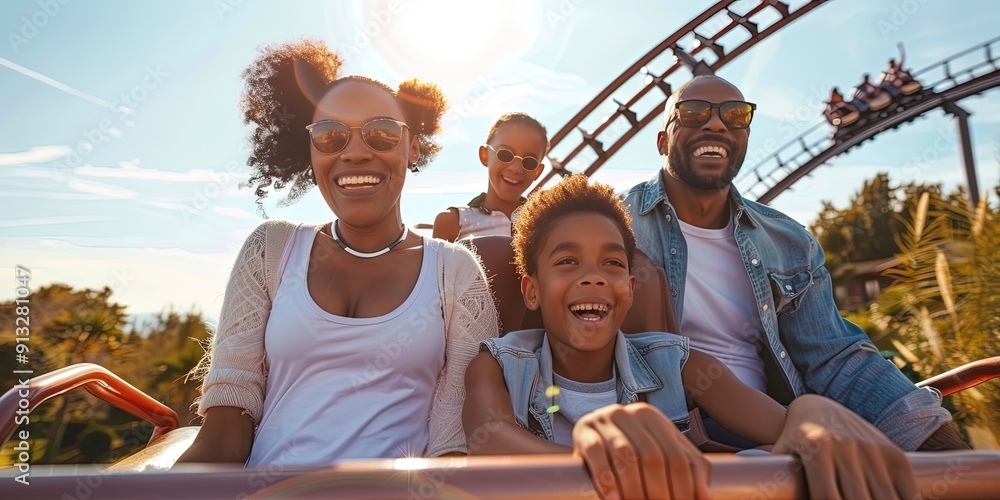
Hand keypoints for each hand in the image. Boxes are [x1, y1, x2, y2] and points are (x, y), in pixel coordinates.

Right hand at [572, 403, 709, 499]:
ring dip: (633, 489)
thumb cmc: (631, 455)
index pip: (675, 456)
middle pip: (652, 457)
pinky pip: (596, 455)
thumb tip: (705, 497)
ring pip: (625, 456)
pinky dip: (606, 481)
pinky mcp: (583, 431)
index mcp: (652, 418)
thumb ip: (688, 470)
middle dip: (658, 492)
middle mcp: (628, 413)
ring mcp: (603, 419)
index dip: (682, 488)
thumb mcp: (661, 456)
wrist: (589, 444)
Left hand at [772, 394, 918, 499]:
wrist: (815, 407)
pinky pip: (907, 490)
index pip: (826, 497)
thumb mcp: (780, 453)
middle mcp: (847, 448)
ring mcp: (873, 449)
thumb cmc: (793, 439)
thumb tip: (745, 484)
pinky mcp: (894, 453)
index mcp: (817, 450)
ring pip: (884, 498)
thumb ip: (769, 471)